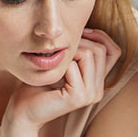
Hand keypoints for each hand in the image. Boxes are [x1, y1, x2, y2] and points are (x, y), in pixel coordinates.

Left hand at [3, 28, 120, 133]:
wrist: (23, 109)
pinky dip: (61, 64)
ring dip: (70, 52)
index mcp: (98, 82)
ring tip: (56, 62)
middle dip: (80, 42)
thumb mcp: (64, 62)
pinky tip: (51, 74)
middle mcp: (98, 90)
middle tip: (60, 49)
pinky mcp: (78, 97)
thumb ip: (80, 51)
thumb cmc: (39, 83)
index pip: (114, 51)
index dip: (100, 36)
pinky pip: (74, 66)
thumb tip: (87, 27)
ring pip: (90, 55)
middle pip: (100, 50)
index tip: (82, 32)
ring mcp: (90, 95)